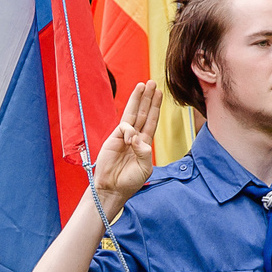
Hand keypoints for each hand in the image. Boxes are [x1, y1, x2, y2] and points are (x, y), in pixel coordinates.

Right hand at [92, 82, 161, 215]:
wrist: (112, 189)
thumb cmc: (130, 181)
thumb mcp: (144, 168)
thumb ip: (144, 152)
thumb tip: (137, 137)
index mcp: (144, 144)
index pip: (151, 121)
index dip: (155, 107)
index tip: (159, 94)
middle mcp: (134, 137)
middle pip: (142, 113)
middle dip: (147, 98)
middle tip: (152, 82)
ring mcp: (123, 137)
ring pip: (132, 114)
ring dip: (137, 99)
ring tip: (142, 85)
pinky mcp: (113, 139)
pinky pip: (123, 128)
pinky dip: (128, 131)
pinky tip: (130, 139)